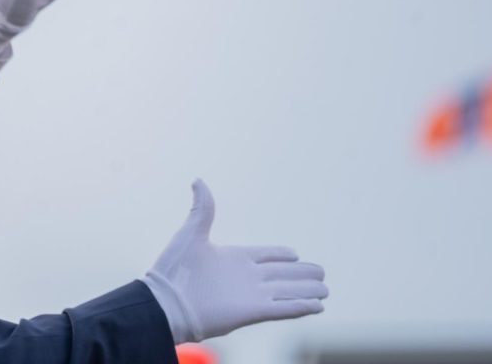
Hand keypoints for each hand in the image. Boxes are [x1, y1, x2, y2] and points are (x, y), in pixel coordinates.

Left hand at [144, 180, 327, 342]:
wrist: (166, 302)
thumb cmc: (173, 270)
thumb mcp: (190, 233)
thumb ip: (202, 208)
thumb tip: (198, 179)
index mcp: (232, 258)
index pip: (264, 255)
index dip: (280, 255)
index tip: (295, 253)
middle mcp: (245, 277)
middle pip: (281, 274)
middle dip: (302, 274)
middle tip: (321, 272)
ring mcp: (250, 295)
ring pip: (287, 291)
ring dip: (306, 290)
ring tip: (325, 289)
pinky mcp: (252, 312)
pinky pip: (283, 308)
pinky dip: (301, 306)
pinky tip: (318, 305)